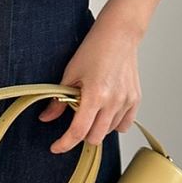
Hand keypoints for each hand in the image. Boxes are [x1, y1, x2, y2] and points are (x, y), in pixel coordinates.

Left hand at [38, 14, 141, 151]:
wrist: (119, 35)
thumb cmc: (94, 49)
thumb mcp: (70, 74)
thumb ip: (59, 100)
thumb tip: (46, 117)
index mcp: (95, 95)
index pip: (79, 131)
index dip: (65, 143)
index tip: (56, 147)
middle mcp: (113, 101)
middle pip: (95, 137)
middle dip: (81, 136)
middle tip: (74, 123)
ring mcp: (127, 102)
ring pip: (109, 132)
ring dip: (97, 128)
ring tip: (91, 109)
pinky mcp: (135, 99)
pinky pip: (124, 124)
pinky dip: (112, 123)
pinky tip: (105, 111)